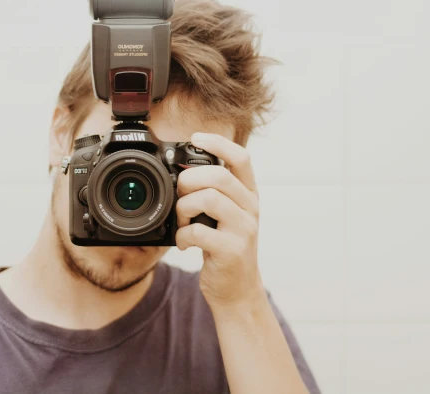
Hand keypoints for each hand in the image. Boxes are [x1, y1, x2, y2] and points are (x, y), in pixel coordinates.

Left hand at [175, 132, 264, 311]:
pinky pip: (197, 231)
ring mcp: (244, 229)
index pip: (241, 157)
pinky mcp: (232, 250)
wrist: (237, 290)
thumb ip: (212, 192)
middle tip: (179, 195)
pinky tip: (183, 243)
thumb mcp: (225, 215)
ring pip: (208, 199)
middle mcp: (250, 208)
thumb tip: (180, 170)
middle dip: (189, 180)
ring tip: (181, 221)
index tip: (196, 138)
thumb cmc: (224, 247)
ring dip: (183, 208)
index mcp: (248, 194)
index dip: (218, 143)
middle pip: (219, 176)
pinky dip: (182, 235)